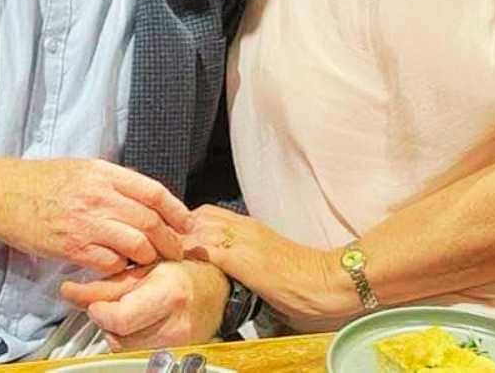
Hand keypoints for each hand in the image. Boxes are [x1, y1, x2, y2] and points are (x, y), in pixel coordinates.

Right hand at [0, 155, 191, 274]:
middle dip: (169, 240)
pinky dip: (121, 268)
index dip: (177, 210)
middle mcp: (99, 196)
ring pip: (137, 245)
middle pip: (151, 222)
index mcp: (104, 173)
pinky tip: (120, 267)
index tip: (187, 223)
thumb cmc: (42, 181)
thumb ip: (114, 182)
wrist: (4, 194)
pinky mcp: (73, 247)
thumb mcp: (83, 168)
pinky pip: (111, 263)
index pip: (154, 192)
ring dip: (148, 257)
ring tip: (150, 262)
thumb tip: (147, 200)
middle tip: (176, 250)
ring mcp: (87, 223)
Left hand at [61, 259, 228, 350]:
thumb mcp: (144, 266)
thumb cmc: (184, 270)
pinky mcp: (178, 355)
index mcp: (170, 293)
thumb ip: (107, 283)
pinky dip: (132, 340)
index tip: (94, 302)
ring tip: (129, 310)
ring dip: (118, 332)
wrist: (216, 288)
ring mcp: (180, 344)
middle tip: (111, 304)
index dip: (99, 310)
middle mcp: (177, 324)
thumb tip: (72, 292)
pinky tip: (140, 322)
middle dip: (107, 320)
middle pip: (119, 338)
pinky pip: (140, 353)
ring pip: (126, 349)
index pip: (119, 318)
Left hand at [183, 205, 353, 328]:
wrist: (327, 281)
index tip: (175, 242)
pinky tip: (184, 268)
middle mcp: (242, 226)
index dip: (186, 227)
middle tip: (168, 251)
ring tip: (170, 262)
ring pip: (196, 228)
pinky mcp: (242, 257)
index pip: (203, 214)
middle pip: (194, 216)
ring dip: (180, 243)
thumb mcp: (265, 260)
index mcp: (248, 225)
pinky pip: (205, 249)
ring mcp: (242, 239)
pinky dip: (190, 256)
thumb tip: (222, 270)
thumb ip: (242, 259)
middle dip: (178, 232)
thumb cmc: (302, 278)